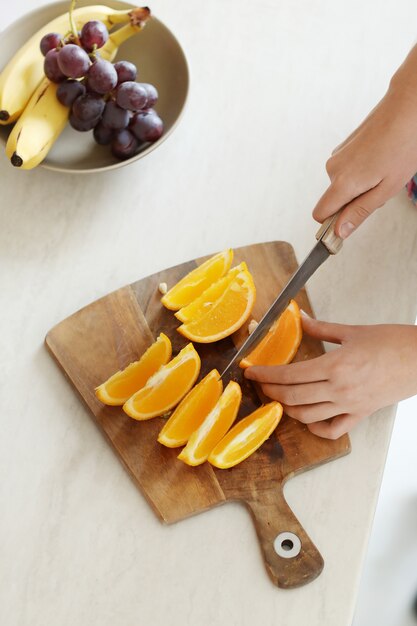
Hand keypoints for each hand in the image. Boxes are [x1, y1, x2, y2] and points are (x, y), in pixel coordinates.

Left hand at [244, 312, 416, 438]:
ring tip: (278, 399)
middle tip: (260, 385)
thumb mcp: (352, 331)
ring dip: (287, 409)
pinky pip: (333, 429)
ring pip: (308, 415)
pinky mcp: (361, 414)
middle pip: (293, 397)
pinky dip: (316, 428)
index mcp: (335, 366)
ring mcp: (350, 405)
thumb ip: (322, 328)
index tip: (252, 372)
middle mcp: (339, 389)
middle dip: (271, 392)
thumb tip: (301, 319)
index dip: (266, 375)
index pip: (290, 375)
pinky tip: (307, 419)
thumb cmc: (392, 343)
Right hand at [314, 44, 416, 238]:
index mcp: (342, 183)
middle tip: (381, 187)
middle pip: (334, 200)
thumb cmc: (403, 145)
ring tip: (384, 169)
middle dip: (353, 201)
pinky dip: (361, 171)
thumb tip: (339, 232)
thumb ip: (359, 212)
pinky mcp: (343, 147)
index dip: (333, 223)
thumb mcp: (386, 189)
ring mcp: (337, 156)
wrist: (407, 107)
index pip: (320, 215)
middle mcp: (333, 169)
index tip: (349, 224)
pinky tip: (380, 158)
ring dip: (360, 185)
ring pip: (342, 185)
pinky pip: (346, 170)